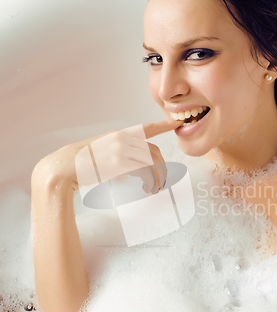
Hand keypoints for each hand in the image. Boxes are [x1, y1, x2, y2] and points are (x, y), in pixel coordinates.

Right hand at [32, 118, 181, 194]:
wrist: (65, 167)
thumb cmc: (82, 163)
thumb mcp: (102, 152)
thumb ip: (119, 157)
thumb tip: (130, 174)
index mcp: (119, 134)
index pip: (146, 128)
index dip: (163, 125)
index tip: (175, 123)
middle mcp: (122, 139)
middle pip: (154, 152)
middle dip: (162, 168)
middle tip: (162, 182)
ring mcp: (120, 150)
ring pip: (152, 162)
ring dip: (157, 178)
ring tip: (154, 189)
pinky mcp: (118, 163)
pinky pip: (144, 171)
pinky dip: (149, 181)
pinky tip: (147, 188)